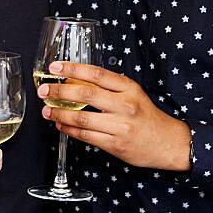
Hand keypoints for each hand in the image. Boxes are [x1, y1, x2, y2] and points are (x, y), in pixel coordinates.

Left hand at [37, 62, 190, 170]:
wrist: (168, 143)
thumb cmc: (148, 117)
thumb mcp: (134, 94)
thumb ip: (110, 87)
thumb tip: (77, 79)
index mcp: (129, 88)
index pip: (97, 74)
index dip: (73, 69)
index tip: (55, 68)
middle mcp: (125, 105)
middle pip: (86, 93)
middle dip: (59, 91)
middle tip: (44, 91)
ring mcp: (120, 126)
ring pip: (82, 118)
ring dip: (60, 113)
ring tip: (47, 111)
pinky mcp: (115, 144)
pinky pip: (86, 136)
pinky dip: (69, 130)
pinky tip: (61, 125)